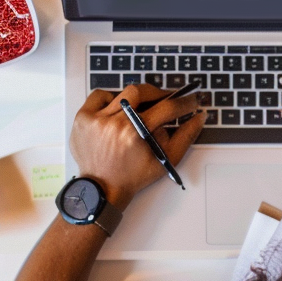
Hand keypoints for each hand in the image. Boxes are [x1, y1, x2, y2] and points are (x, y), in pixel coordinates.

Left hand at [70, 84, 203, 208]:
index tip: (190, 100)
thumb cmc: (133, 177)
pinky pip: (99, 96)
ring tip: (139, 110)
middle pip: (142, 92)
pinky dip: (110, 100)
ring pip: (121, 92)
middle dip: (158, 93)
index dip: (183, 102)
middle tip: (164, 99)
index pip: (166, 108)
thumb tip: (199, 117)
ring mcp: (96, 119)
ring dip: (134, 98)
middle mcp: (115, 123)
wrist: (103, 188)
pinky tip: (116, 111)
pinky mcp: (83, 118)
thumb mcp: (164, 161)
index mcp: (135, 134)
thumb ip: (185, 137)